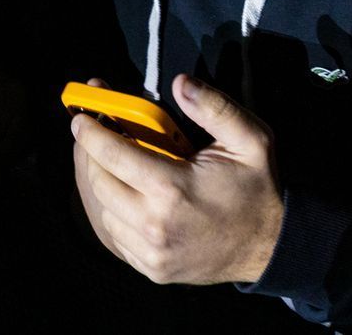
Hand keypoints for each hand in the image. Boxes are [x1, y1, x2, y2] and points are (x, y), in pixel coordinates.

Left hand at [71, 74, 283, 285]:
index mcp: (174, 190)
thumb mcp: (251, 138)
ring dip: (98, 184)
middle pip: (99, 184)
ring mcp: (152, 253)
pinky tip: (119, 192)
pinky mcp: (152, 268)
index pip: (113, 156)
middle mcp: (156, 226)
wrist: (271, 247)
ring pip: (102, 213)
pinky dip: (110, 212)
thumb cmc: (258, 189)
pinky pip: (114, 237)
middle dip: (89, 155)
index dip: (91, 132)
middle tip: (91, 134)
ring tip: (104, 161)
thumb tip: (180, 83)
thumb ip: (214, 107)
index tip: (80, 117)